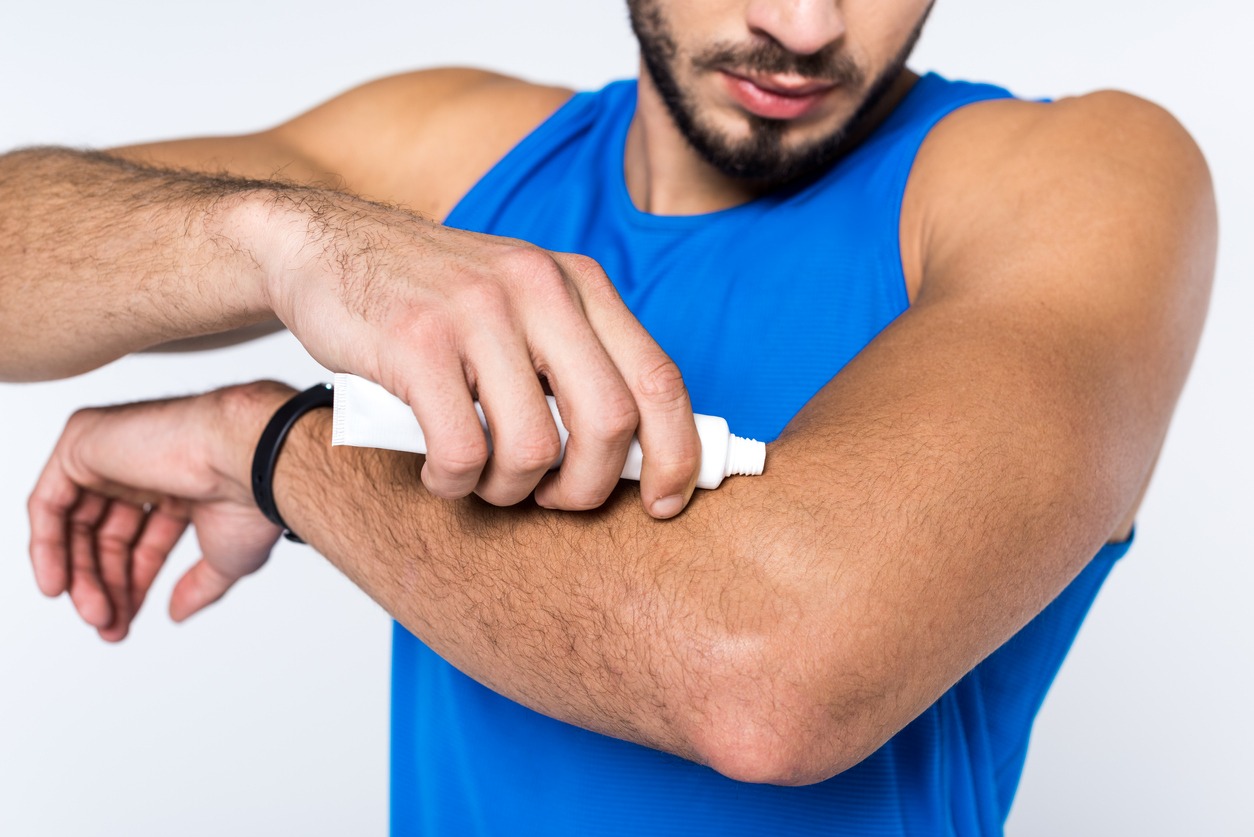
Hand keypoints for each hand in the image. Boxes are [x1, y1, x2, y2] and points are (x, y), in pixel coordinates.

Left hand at [27, 383, 294, 640]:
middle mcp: (146, 467)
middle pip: (106, 537)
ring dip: (79, 575)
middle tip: (106, 624)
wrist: (250, 461)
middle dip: (103, 586)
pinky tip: (59, 584)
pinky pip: (48, 501)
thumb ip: (199, 585)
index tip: (121, 624)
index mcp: (182, 487)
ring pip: (75, 524)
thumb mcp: (226, 558)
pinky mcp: (84, 440)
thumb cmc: (252, 498)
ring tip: (94, 612)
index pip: (141, 543)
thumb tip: (178, 613)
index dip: (131, 586)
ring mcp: (114, 451)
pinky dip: (45, 545)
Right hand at [257, 195, 700, 517]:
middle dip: (588, 488)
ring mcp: (478, 310)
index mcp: (579, 283)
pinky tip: (439, 471)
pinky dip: (454, 483)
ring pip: (534, 448)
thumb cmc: (433, 299)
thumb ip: (577, 362)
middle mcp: (539, 287)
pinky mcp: (416, 341)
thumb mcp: (523, 307)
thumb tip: (638, 455)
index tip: (665, 503)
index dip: (677, 453)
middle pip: (610, 423)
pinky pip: (462, 451)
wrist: (327, 245)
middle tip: (553, 499)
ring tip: (483, 479)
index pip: (659, 378)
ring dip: (510, 491)